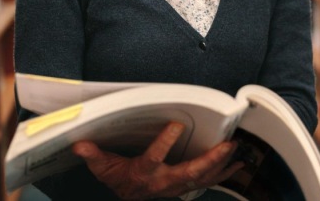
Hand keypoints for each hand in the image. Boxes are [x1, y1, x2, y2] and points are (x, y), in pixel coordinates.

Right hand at [72, 121, 242, 199]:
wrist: (130, 199)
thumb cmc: (119, 179)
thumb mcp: (103, 167)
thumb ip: (94, 155)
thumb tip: (80, 145)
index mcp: (144, 173)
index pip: (154, 158)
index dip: (164, 143)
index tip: (175, 126)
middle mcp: (164, 181)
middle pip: (190, 172)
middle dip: (209, 159)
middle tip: (226, 144)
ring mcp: (178, 185)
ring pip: (203, 177)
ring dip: (221, 164)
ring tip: (235, 150)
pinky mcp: (187, 185)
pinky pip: (209, 181)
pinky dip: (225, 173)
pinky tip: (239, 164)